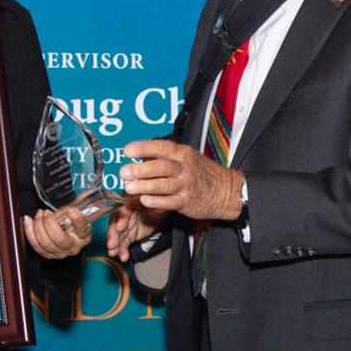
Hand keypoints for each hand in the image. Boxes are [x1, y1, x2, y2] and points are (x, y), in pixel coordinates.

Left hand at [24, 206, 91, 258]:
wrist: (67, 234)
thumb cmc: (71, 222)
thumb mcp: (77, 213)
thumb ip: (76, 205)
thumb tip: (78, 197)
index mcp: (84, 236)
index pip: (82, 229)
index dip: (77, 220)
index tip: (72, 210)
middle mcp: (73, 247)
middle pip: (59, 239)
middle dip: (49, 223)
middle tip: (47, 212)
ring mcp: (60, 253)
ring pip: (45, 243)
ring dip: (38, 226)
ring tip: (39, 214)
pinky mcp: (48, 254)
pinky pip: (36, 245)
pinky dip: (29, 231)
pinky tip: (28, 220)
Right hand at [106, 203, 165, 262]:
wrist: (164, 213)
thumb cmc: (161, 203)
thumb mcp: (161, 201)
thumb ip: (154, 200)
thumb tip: (146, 198)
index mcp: (131, 200)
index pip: (123, 208)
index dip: (120, 218)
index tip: (120, 227)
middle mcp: (126, 212)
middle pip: (116, 222)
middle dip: (113, 235)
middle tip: (112, 244)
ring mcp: (126, 224)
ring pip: (118, 234)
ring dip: (115, 244)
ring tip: (114, 253)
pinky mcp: (129, 234)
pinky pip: (124, 242)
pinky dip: (122, 250)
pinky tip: (123, 256)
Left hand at [120, 139, 244, 221]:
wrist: (226, 190)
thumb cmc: (200, 172)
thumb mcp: (186, 158)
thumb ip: (165, 157)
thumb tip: (139, 156)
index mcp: (182, 154)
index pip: (161, 147)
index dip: (144, 148)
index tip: (127, 150)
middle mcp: (185, 168)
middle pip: (161, 166)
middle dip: (141, 169)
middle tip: (123, 172)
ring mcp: (187, 186)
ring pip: (164, 185)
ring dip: (145, 186)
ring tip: (128, 188)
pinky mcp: (188, 202)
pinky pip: (170, 202)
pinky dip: (157, 202)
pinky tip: (144, 201)